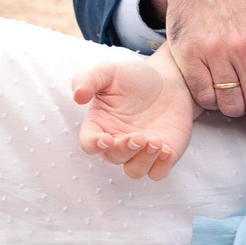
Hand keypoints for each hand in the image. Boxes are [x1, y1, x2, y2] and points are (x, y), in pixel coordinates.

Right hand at [71, 50, 198, 180]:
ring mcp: (139, 152)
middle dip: (125, 150)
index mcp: (100, 125)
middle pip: (113, 157)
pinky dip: (161, 167)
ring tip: (155, 142)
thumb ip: (89, 79)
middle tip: (138, 136)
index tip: (106, 139)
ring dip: (143, 160)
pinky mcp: (161, 156)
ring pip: (134, 170)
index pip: (89, 143)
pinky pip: (157, 173)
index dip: (94, 144)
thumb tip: (77, 95)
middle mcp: (117, 142)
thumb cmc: (134, 78)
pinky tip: (166, 150)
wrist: (169, 81)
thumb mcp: (109, 72)